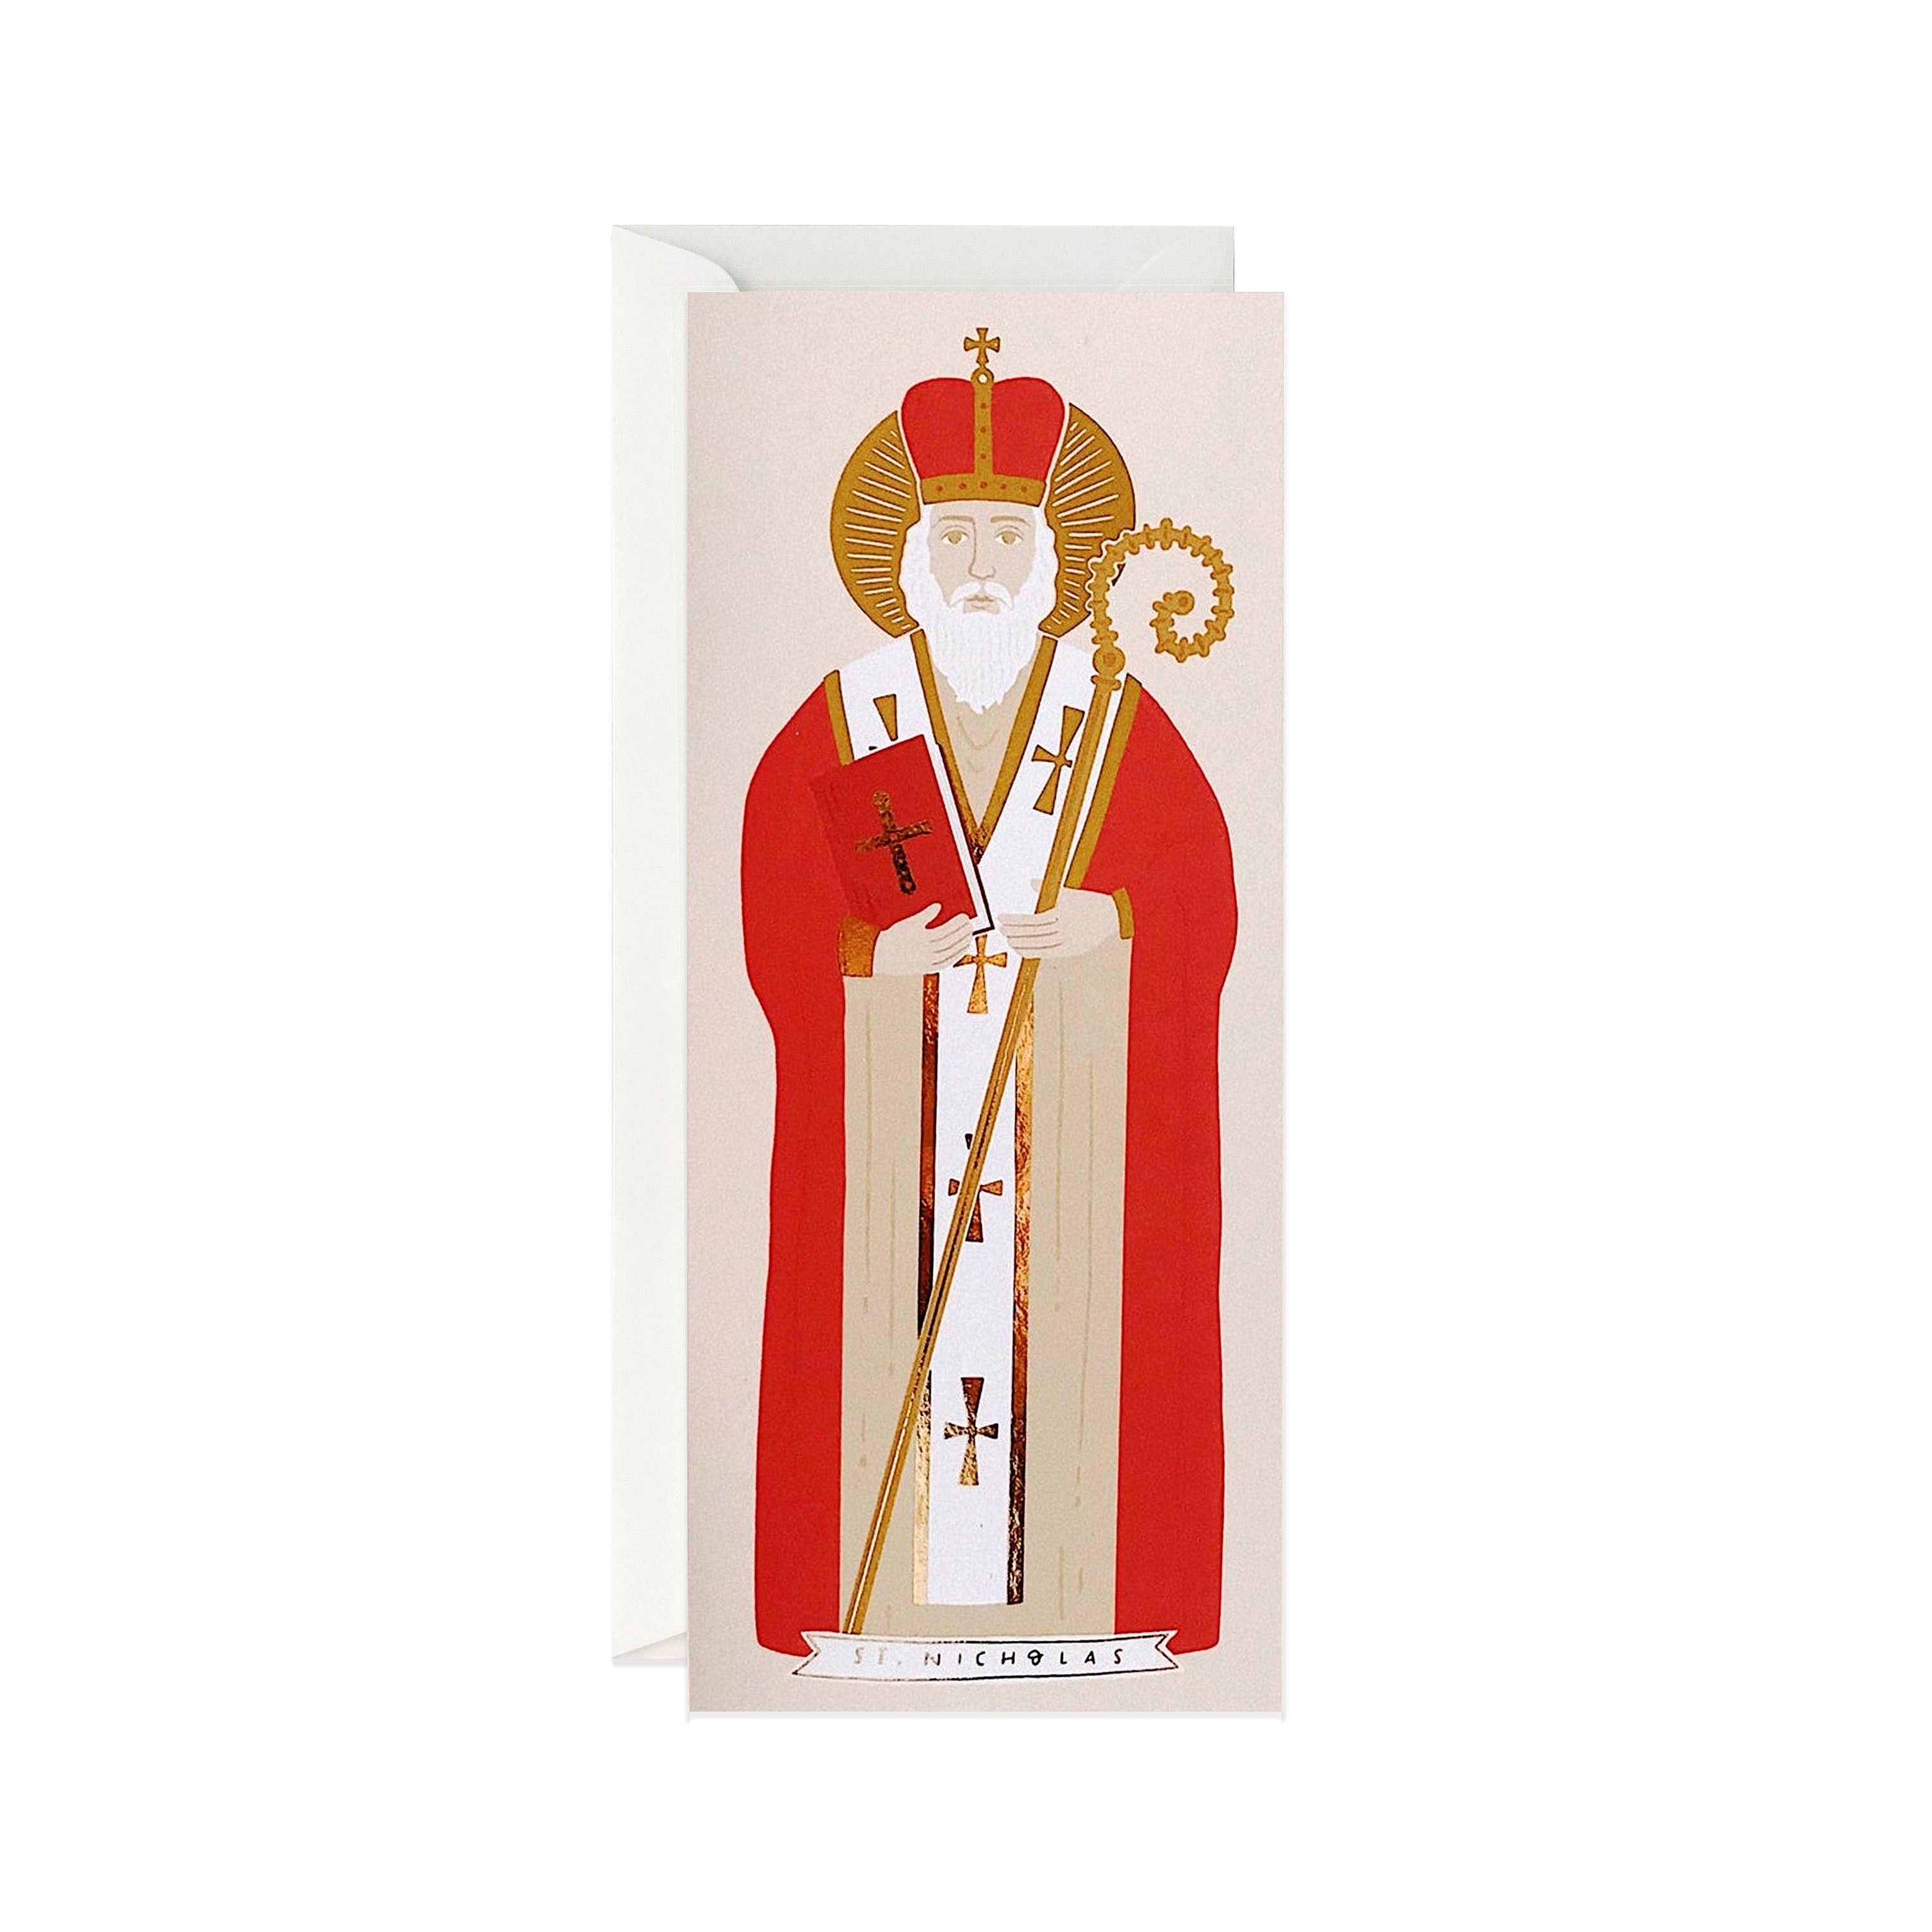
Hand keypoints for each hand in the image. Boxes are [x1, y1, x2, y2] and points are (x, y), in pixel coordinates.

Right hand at [872, 901, 973, 975]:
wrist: (879, 955)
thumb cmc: (893, 937)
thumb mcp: (909, 923)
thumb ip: (925, 915)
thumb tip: (938, 906)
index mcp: (920, 938)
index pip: (944, 930)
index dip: (956, 924)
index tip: (964, 917)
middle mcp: (924, 951)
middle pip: (949, 942)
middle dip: (961, 932)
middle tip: (970, 924)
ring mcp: (926, 961)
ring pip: (948, 953)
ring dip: (961, 944)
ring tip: (969, 936)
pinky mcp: (925, 969)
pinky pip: (944, 964)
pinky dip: (954, 957)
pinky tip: (960, 950)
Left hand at [997, 886, 1118, 960]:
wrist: (1113, 915)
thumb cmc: (1089, 901)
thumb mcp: (1070, 893)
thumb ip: (1048, 888)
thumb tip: (1030, 881)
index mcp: (1065, 912)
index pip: (1033, 918)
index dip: (1015, 920)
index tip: (1002, 918)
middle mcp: (1067, 927)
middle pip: (1035, 932)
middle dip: (1015, 931)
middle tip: (1000, 929)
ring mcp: (1070, 940)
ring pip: (1041, 944)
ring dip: (1022, 943)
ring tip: (1008, 940)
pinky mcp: (1073, 950)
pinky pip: (1049, 953)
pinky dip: (1033, 952)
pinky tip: (1021, 950)